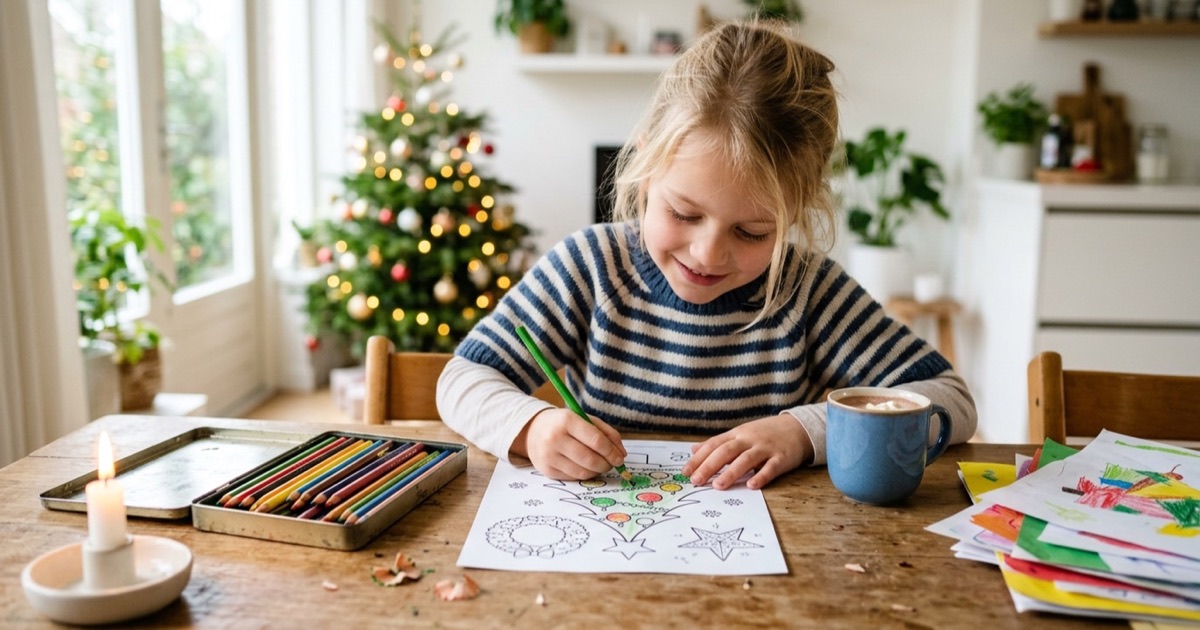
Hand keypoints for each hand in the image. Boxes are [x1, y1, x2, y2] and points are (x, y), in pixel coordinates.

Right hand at [513, 408, 626, 479]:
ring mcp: (549, 456)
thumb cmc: (564, 424)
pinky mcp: (546, 470)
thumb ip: (606, 433)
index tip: (620, 458)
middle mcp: (555, 438)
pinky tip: (586, 467)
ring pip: (583, 471)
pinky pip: (574, 477)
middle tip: (613, 463)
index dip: (611, 452)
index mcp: (567, 420)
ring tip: (600, 465)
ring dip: (597, 471)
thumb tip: (621, 453)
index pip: (596, 440)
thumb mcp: (585, 419)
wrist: (533, 430)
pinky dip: (585, 474)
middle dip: (607, 464)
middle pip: (590, 459)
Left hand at [681, 414, 813, 489]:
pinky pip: (770, 467)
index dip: (698, 458)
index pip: (714, 445)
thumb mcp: (740, 434)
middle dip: (709, 466)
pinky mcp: (781, 457)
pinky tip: (751, 486)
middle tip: (696, 481)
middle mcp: (749, 439)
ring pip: (746, 459)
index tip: (685, 472)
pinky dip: (761, 476)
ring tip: (718, 486)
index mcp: (737, 434)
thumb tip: (694, 449)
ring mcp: (765, 448)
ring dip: (731, 472)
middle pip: (726, 451)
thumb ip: (718, 443)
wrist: (797, 428)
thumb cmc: (764, 434)